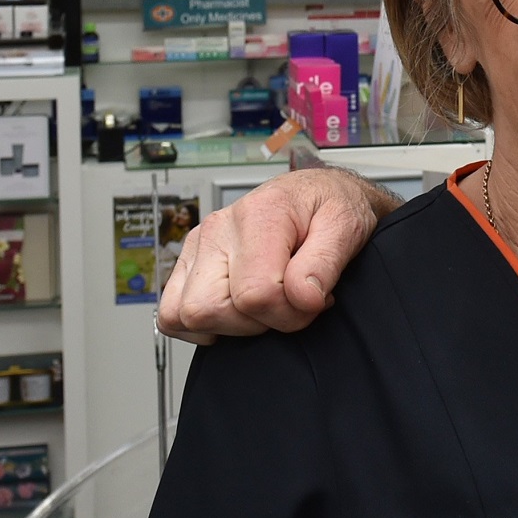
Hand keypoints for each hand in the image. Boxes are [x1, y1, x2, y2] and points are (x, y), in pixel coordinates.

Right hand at [157, 167, 393, 343]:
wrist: (317, 193)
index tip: (313, 301)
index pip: (255, 294)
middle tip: (289, 304)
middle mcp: (219, 229)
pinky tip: (238, 311)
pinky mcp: (190, 263)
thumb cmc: (330, 207)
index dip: (289, 313)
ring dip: (228, 324)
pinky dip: (202, 325)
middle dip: (255, 323)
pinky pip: (171, 313)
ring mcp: (199, 246)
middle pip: (208, 309)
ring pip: (184, 315)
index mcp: (258, 216)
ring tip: (266, 304)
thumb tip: (301, 297)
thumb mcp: (346, 226)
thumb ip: (326, 262)